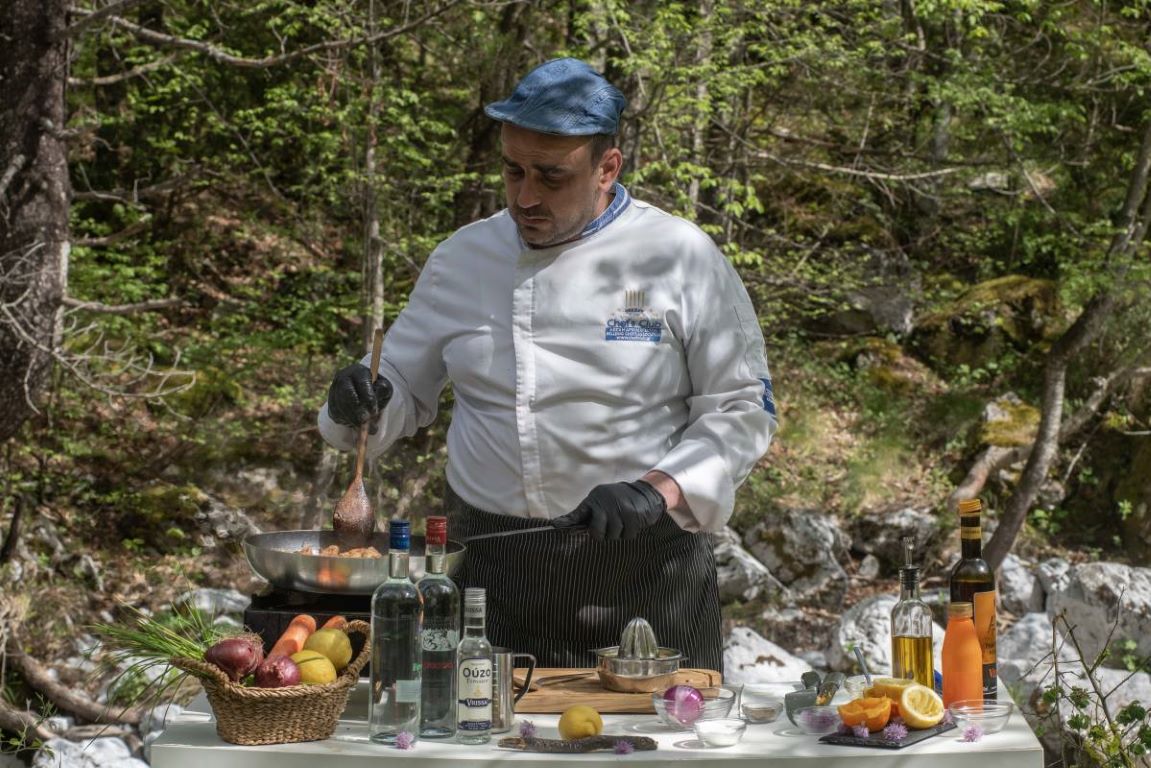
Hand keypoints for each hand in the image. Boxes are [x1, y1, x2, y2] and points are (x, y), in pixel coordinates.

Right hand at [326, 363, 392, 432]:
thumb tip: (374, 405)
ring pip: (340, 406)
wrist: (365, 393)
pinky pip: (335, 414)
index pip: (362, 384)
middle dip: (356, 411)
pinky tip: (354, 423)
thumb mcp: (385, 389)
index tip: (374, 412)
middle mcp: (343, 377)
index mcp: (359, 371)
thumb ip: (383, 392)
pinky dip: (345, 421)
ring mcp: (334, 389)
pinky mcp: (331, 402)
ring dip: (351, 418)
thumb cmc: (377, 390)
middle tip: (364, 422)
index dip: (368, 399)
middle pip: (346, 395)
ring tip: (363, 426)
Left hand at [551, 480, 666, 540]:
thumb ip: (586, 515)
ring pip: (613, 536)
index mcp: (594, 500)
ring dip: (618, 533)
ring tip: (622, 522)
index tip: (554, 525)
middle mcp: (604, 503)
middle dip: (602, 534)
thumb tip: (565, 528)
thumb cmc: (618, 500)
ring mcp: (619, 509)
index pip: (578, 513)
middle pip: (596, 532)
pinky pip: (627, 536)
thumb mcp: (601, 502)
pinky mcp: (632, 515)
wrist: (644, 493)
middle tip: (609, 527)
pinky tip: (631, 522)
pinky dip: (630, 533)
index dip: (566, 521)